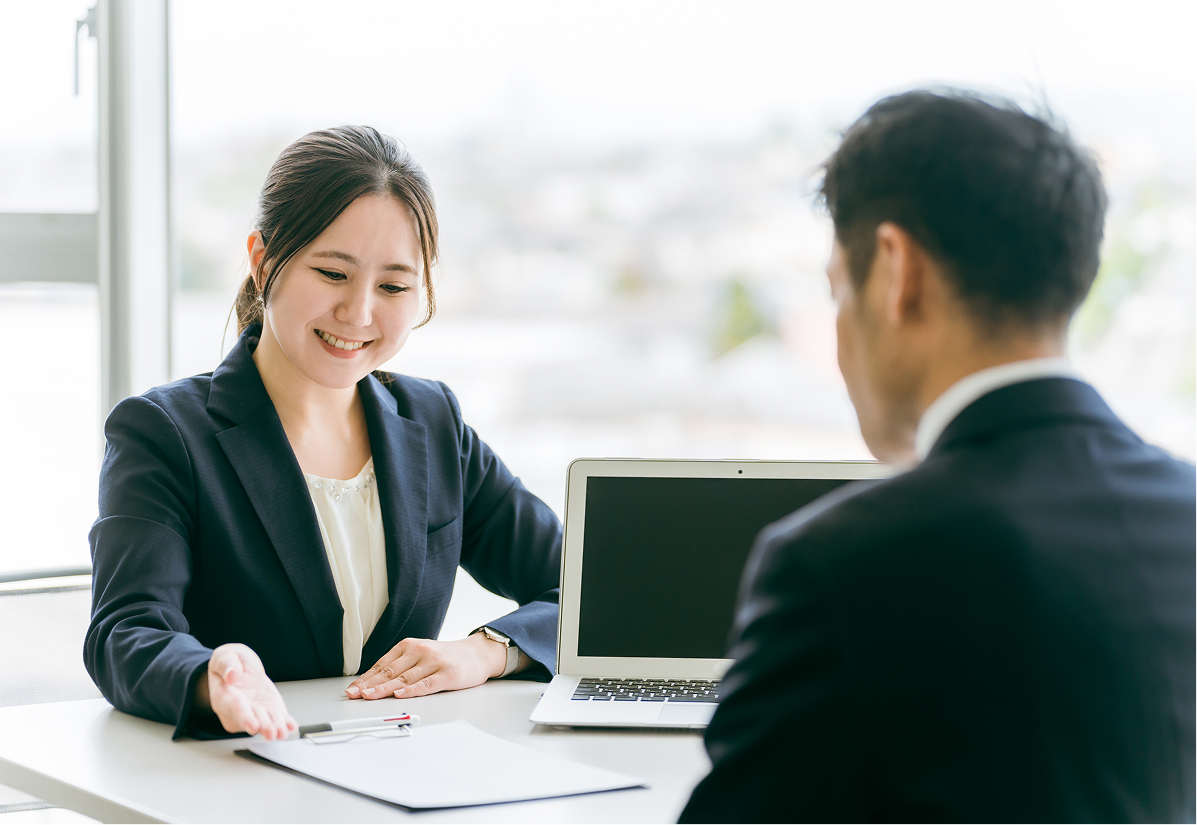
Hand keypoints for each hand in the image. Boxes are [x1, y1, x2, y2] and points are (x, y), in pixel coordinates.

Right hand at [197, 643, 296, 739]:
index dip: (243, 717)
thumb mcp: (225, 655)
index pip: (233, 708)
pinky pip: (275, 719)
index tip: (252, 725)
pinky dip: (284, 723)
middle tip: (271, 731)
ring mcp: (253, 713)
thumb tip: (231, 674)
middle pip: (250, 720)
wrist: (240, 668)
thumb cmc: (230, 663)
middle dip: (262, 726)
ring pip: (264, 722)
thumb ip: (227, 664)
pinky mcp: (267, 711)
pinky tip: (290, 725)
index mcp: (223, 696)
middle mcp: (236, 710)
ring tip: (282, 731)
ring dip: (274, 727)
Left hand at [345, 634, 506, 699]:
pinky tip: (400, 694)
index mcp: (409, 646)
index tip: (352, 689)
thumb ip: (401, 665)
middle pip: (390, 671)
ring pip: (404, 678)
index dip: (366, 678)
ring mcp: (434, 662)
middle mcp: (420, 651)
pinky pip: (427, 684)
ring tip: (369, 696)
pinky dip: (412, 690)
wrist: (477, 653)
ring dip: (384, 689)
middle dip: (370, 685)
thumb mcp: (421, 654)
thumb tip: (373, 683)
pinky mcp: (448, 674)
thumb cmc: (446, 657)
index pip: (382, 664)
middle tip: (354, 695)